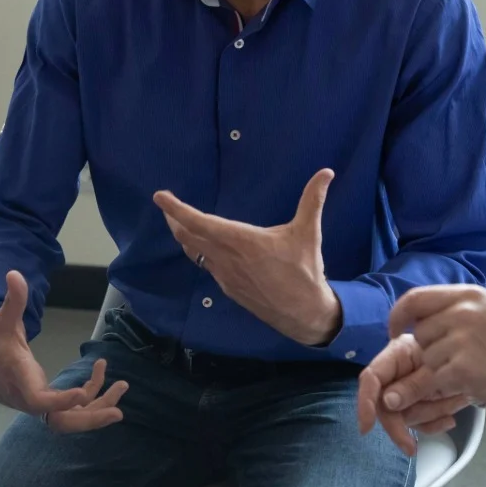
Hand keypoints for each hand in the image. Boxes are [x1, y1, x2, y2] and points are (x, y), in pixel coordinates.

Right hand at [0, 270, 128, 431]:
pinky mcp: (49, 403)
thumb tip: (14, 274)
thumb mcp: (3, 320)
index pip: (38, 400)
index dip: (60, 401)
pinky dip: (91, 395)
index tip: (82, 393)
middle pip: (60, 421)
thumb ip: (12, 300)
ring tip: (122, 386)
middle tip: (118, 411)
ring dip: (98, 409)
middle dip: (90, 418)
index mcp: (19, 380)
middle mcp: (31, 398)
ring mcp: (41, 404)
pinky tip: (101, 373)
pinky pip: (73, 408)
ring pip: (71, 418)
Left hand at [153, 169, 342, 345]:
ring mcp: (224, 275)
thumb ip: (313, 200)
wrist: (304, 314)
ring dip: (183, 235)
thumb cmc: (305, 271)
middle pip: (188, 236)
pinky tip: (201, 245)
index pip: (199, 222)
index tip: (160, 196)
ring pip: (194, 252)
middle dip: (174, 219)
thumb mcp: (308, 233)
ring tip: (177, 222)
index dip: (176, 209)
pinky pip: (205, 264)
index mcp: (241, 241)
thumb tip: (326, 172)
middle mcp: (227, 258)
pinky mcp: (228, 287)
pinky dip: (197, 250)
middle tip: (165, 205)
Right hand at [356, 334, 463, 455]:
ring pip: (405, 415)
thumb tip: (387, 403)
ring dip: (429, 414)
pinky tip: (450, 420)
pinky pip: (419, 421)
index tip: (366, 428)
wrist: (482, 360)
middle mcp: (396, 373)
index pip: (371, 379)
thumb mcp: (438, 369)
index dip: (365, 403)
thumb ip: (413, 385)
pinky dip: (433, 424)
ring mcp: (406, 390)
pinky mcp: (418, 402)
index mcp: (397, 355)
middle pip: (386, 405)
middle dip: (402, 424)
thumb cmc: (460, 354)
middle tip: (410, 448)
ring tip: (458, 401)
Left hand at [384, 285, 485, 417]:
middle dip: (430, 352)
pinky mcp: (462, 368)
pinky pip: (433, 381)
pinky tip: (469, 385)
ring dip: (441, 371)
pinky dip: (444, 389)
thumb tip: (417, 321)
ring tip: (473, 371)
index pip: (415, 298)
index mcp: (469, 294)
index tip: (395, 332)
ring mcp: (462, 339)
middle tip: (458, 362)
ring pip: (426, 359)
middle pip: (419, 334)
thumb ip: (455, 313)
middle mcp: (463, 311)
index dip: (398, 316)